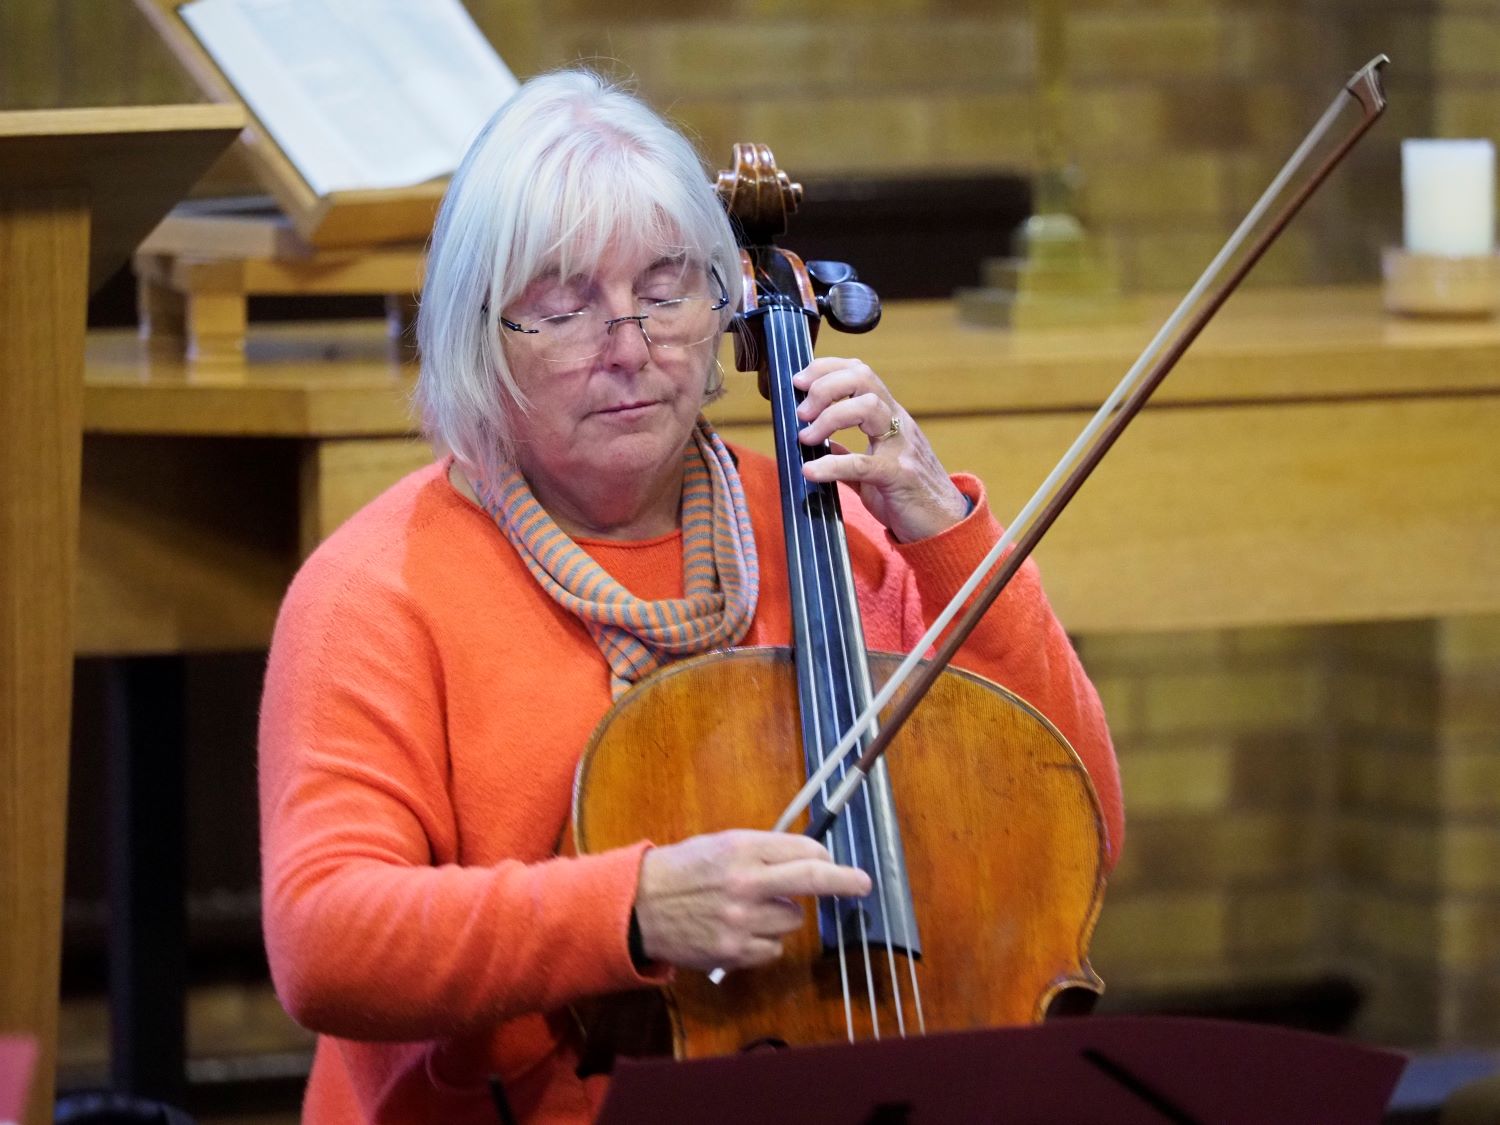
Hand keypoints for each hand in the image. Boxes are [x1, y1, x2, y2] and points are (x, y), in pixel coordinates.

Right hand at [634, 830, 871, 972]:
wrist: (639, 906)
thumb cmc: (684, 870)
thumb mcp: (721, 845)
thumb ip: (762, 851)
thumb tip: (811, 858)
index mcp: (742, 849)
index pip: (803, 851)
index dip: (823, 857)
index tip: (835, 863)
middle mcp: (745, 883)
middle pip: (811, 879)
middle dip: (843, 881)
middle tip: (863, 883)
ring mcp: (741, 920)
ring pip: (791, 920)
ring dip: (780, 916)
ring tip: (746, 909)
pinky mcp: (734, 952)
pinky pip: (773, 949)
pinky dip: (764, 942)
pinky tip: (738, 931)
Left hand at [791, 357, 969, 542]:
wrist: (946, 526)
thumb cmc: (910, 496)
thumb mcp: (876, 469)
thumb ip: (848, 455)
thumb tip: (822, 446)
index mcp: (890, 417)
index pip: (860, 372)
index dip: (827, 369)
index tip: (800, 382)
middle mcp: (898, 423)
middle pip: (862, 378)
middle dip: (825, 387)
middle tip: (801, 412)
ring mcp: (901, 447)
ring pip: (867, 407)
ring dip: (828, 417)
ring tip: (806, 438)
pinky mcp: (899, 476)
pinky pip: (862, 463)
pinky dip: (831, 466)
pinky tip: (810, 472)